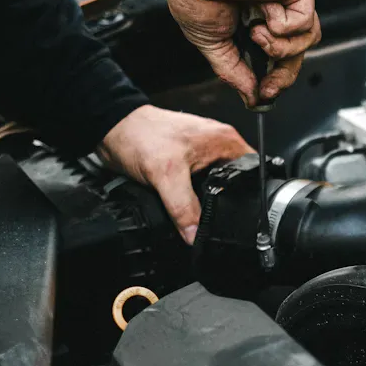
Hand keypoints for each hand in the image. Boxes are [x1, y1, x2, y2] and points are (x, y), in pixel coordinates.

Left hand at [99, 105, 251, 243]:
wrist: (112, 130)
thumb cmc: (141, 135)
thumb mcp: (166, 175)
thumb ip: (184, 207)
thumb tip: (195, 234)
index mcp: (225, 141)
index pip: (253, 171)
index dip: (252, 195)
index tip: (246, 215)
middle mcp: (218, 146)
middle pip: (236, 182)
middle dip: (230, 202)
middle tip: (221, 221)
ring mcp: (203, 154)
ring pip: (217, 185)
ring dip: (210, 200)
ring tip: (204, 216)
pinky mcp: (187, 163)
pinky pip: (200, 186)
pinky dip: (195, 198)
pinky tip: (189, 208)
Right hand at [163, 0, 320, 106]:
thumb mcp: (212, 43)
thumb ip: (234, 72)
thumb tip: (251, 98)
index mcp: (253, 20)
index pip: (278, 56)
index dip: (275, 79)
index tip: (264, 95)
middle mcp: (275, 8)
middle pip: (297, 52)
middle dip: (283, 76)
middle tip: (267, 88)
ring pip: (306, 40)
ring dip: (280, 47)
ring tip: (256, 33)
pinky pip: (304, 22)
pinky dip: (282, 25)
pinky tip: (264, 9)